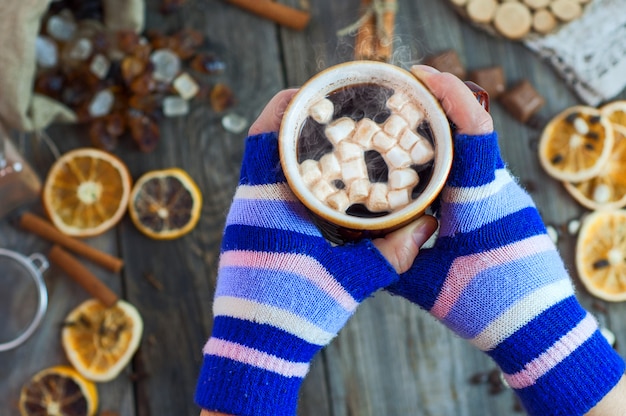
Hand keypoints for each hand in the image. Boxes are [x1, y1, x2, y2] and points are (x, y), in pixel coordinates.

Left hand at [195, 89, 436, 414]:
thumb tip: (428, 226)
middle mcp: (248, 205)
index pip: (264, 135)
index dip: (287, 104)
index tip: (314, 89)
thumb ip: (391, 254)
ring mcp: (244, 220)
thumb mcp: (349, 281)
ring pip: (263, 166)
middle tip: (332, 111)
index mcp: (266, 205)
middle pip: (263, 143)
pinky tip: (318, 182)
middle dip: (295, 122)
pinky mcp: (249, 235)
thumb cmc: (294, 315)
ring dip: (291, 148)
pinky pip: (265, 188)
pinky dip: (289, 175)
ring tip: (329, 139)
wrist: (253, 350)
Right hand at [388, 66, 624, 414]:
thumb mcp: (426, 285)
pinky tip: (425, 179)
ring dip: (444, 140)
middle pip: (471, 134)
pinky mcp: (509, 212)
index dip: (451, 93)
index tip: (422, 75)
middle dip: (437, 110)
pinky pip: (478, 175)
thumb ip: (392, 257)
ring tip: (404, 137)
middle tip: (398, 101)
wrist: (541, 331)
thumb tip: (357, 237)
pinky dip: (452, 166)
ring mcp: (508, 199)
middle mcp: (501, 190)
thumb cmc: (486, 308)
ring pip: (473, 156)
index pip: (473, 130)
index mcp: (481, 200)